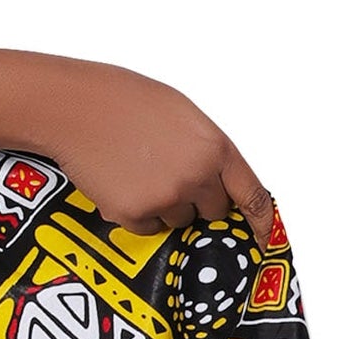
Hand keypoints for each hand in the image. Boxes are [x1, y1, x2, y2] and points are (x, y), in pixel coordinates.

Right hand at [39, 61, 274, 239]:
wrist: (75, 109)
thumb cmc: (122, 101)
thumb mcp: (181, 114)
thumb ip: (205, 149)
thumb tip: (214, 179)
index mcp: (214, 147)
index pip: (251, 195)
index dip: (261, 220)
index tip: (264, 237)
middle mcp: (196, 177)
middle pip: (212, 211)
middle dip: (198, 201)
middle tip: (168, 175)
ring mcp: (165, 198)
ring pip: (178, 220)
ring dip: (164, 206)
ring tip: (137, 172)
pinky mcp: (134, 214)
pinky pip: (147, 227)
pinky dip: (137, 213)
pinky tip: (121, 183)